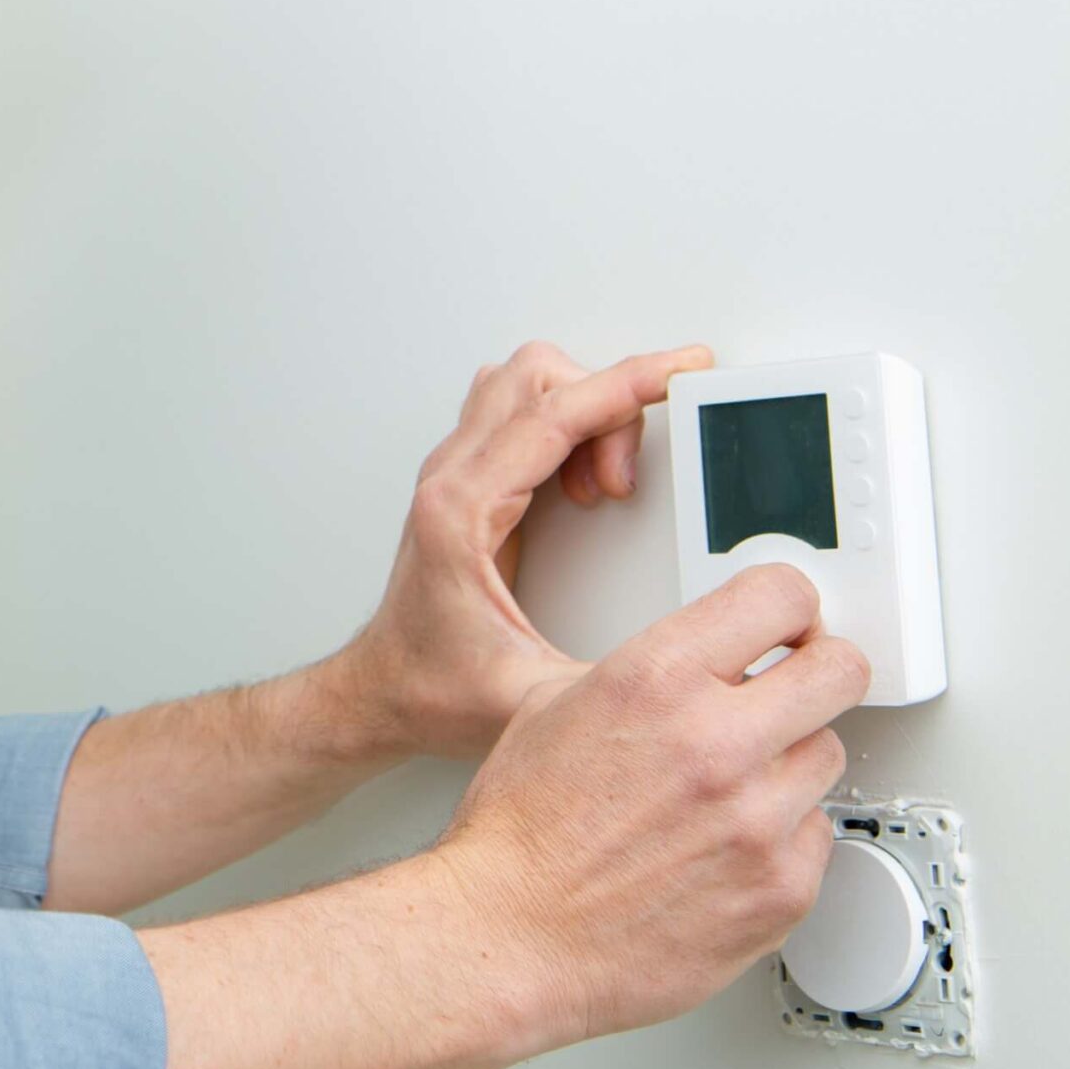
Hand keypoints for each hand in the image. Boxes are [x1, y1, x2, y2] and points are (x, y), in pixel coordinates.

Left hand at [342, 339, 713, 760]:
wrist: (381, 694)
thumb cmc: (432, 690)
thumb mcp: (535, 700)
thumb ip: (613, 684)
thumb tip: (688, 663)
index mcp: (460, 513)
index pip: (552, 415)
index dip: (626, 384)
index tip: (680, 368)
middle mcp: (450, 480)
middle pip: (536, 379)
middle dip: (607, 404)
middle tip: (627, 478)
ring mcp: (454, 476)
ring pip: (524, 387)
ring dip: (583, 415)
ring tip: (604, 485)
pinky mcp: (467, 484)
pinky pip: (521, 418)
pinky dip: (567, 431)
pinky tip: (583, 487)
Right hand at [426, 564, 869, 1046]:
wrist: (509, 933)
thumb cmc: (518, 831)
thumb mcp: (552, 705)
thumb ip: (643, 671)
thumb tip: (699, 661)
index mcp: (655, 678)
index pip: (781, 596)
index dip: (787, 606)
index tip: (787, 622)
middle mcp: (716, 740)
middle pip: (840, 669)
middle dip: (818, 670)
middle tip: (796, 686)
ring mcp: (758, 818)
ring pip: (828, 756)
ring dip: (788, 764)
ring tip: (728, 786)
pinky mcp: (782, 889)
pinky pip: (816, 838)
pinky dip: (780, 839)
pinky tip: (723, 845)